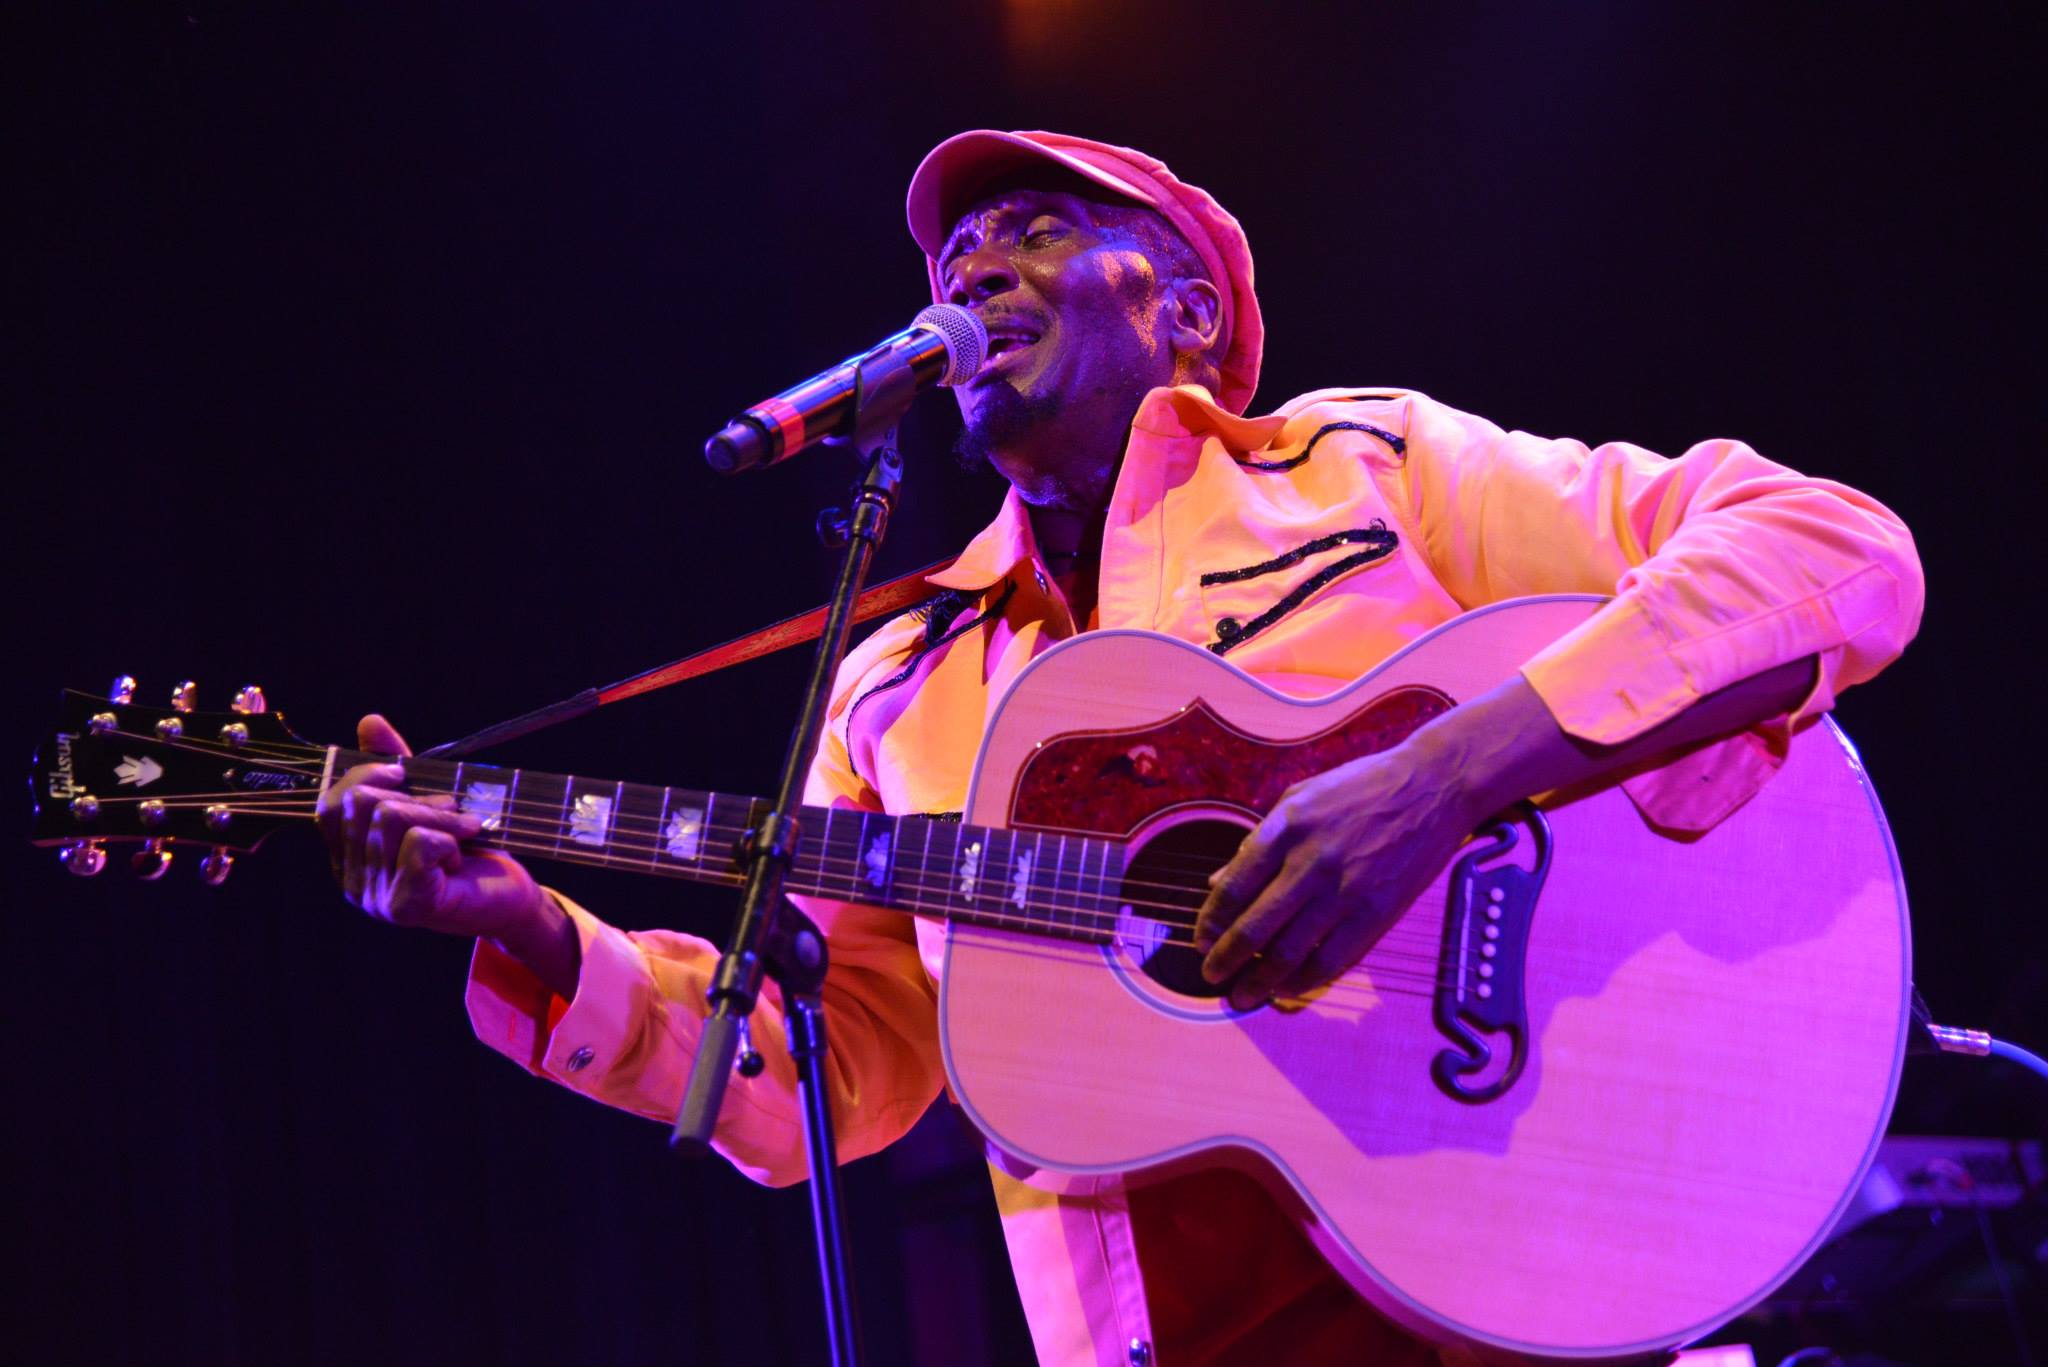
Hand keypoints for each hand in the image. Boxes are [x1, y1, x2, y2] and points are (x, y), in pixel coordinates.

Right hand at [316, 714, 547, 941]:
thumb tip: (369, 721)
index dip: (365, 775)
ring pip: (391, 819)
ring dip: (441, 818)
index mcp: (350, 857)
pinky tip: (458, 860)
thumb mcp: (429, 802)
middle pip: (362, 803)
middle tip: (452, 811)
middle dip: (416, 796)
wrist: (508, 898)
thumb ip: (395, 767)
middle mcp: (352, 881)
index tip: (404, 772)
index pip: (331, 803)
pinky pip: (418, 844)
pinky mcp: (405, 906)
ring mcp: (375, 898)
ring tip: (463, 833)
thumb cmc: (468, 850)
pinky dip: (448, 841)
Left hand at [1194, 736, 1482, 1010]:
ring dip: (1260, 981)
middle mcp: (1311, 861)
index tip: (1200, 938)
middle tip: (1210, 975)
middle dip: (1226, 958)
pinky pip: (1333, 960)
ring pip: (1290, 951)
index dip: (1212, 919)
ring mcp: (1346, 890)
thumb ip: (1258, 841)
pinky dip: (1304, 981)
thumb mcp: (1300, 797)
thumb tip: (1218, 882)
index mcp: (1287, 827)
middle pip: (1255, 926)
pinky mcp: (1377, 913)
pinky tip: (1287, 988)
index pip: (1235, 885)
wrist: (1432, 786)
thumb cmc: (1360, 788)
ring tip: (1242, 996)